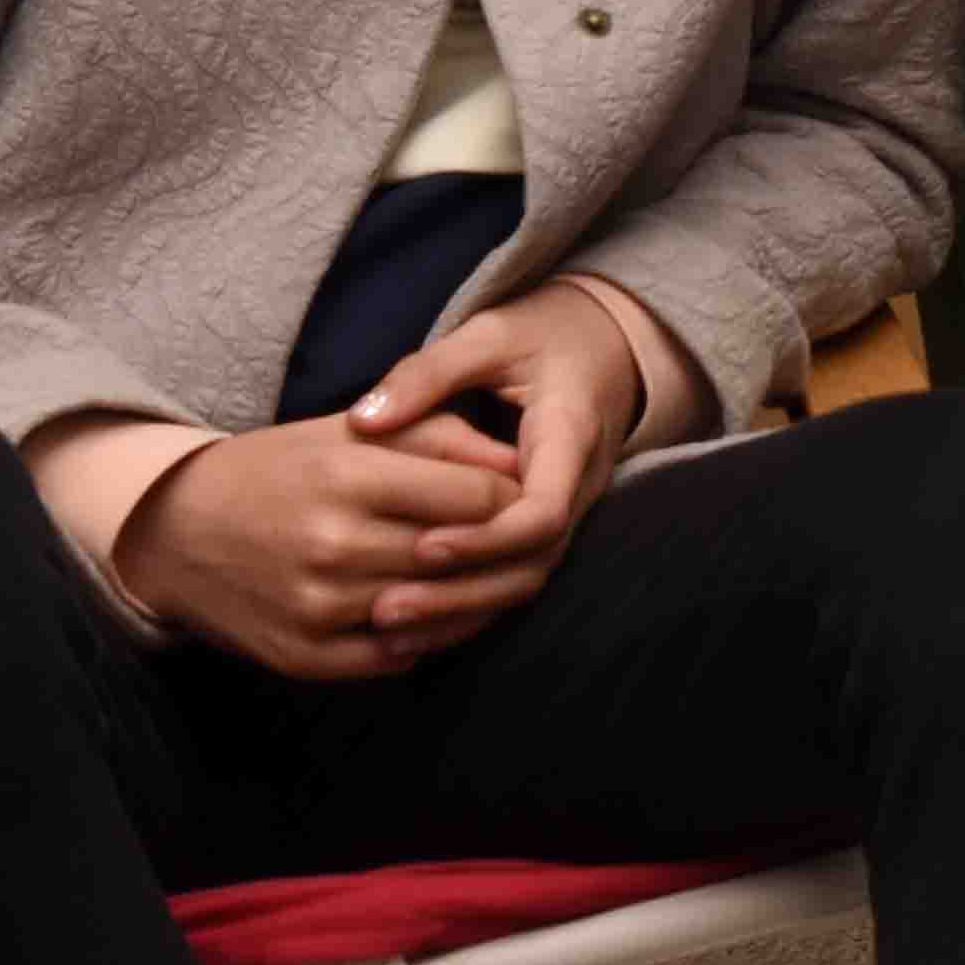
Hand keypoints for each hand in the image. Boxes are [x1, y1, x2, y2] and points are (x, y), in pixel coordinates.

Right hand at [113, 410, 528, 680]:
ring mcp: (316, 606)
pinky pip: (395, 659)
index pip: (476, 499)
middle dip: (503, 554)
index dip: (512, 500)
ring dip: (473, 602)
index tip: (523, 500)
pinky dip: (425, 641)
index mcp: (347, 474)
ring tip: (493, 583)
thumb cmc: (276, 469)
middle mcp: (333, 543)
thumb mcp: (347, 431)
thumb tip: (521, 464)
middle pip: (462, 559)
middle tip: (529, 548)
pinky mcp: (303, 655)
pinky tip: (435, 618)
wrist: (173, 529)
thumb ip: (437, 436)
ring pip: (436, 615)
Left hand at [335, 286, 658, 642]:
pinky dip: (467, 608)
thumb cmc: (541, 334)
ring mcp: (567, 515)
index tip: (422, 547)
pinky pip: (512, 580)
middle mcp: (577, 490)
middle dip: (460, 594)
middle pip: (530, 566)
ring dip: (458, 612)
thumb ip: (427, 374)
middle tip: (385, 609)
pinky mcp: (544, 531)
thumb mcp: (488, 336)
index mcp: (570, 439)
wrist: (601, 347)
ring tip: (385, 629)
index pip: (542, 513)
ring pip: (522, 583)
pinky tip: (411, 627)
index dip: (485, 539)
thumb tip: (364, 421)